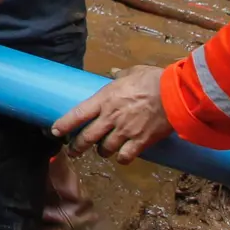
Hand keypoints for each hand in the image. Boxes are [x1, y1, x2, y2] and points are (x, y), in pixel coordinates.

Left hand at [52, 64, 172, 163]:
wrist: (175, 94)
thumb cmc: (153, 80)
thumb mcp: (132, 72)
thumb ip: (119, 75)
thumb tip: (112, 72)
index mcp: (105, 99)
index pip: (77, 114)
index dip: (63, 124)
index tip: (55, 131)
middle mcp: (111, 117)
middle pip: (86, 137)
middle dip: (77, 147)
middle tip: (73, 151)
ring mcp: (125, 131)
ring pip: (104, 149)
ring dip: (101, 152)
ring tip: (102, 151)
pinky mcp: (140, 141)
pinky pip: (125, 156)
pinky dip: (121, 158)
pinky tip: (121, 157)